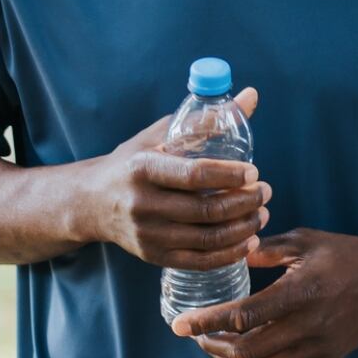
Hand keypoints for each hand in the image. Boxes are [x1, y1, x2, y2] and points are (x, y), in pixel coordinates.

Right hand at [85, 87, 270, 270]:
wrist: (92, 201)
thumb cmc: (133, 161)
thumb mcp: (161, 133)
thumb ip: (206, 119)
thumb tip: (251, 95)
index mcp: (143, 168)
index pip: (193, 174)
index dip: (229, 175)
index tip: (254, 172)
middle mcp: (143, 204)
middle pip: (205, 210)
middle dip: (244, 202)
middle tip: (266, 192)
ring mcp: (148, 234)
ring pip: (207, 238)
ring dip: (243, 228)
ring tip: (261, 214)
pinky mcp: (154, 256)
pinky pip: (199, 261)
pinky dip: (229, 253)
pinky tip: (249, 241)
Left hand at [170, 228, 357, 357]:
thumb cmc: (345, 254)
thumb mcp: (307, 241)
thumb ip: (267, 250)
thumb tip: (232, 252)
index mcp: (300, 292)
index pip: (243, 316)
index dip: (206, 323)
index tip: (178, 325)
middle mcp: (307, 326)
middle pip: (246, 350)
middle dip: (212, 346)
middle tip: (194, 335)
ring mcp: (317, 348)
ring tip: (211, 349)